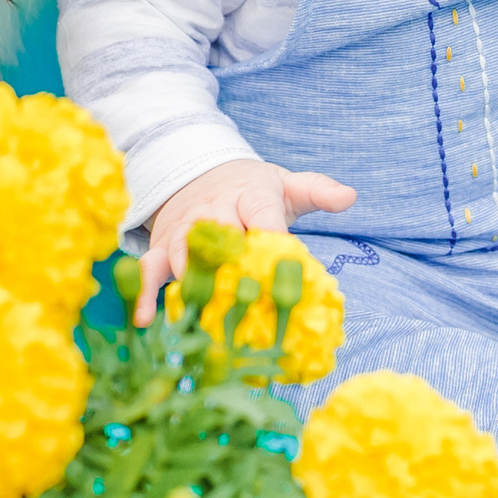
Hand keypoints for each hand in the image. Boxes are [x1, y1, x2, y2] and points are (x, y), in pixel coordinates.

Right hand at [132, 158, 355, 323]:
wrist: (197, 174)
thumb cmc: (251, 189)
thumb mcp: (286, 184)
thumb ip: (317, 191)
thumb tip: (350, 196)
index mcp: (250, 195)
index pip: (263, 213)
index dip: (271, 236)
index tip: (283, 266)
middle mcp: (214, 211)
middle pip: (221, 239)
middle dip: (231, 271)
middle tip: (244, 305)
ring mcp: (185, 229)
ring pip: (185, 257)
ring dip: (195, 289)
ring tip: (206, 323)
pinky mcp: (163, 247)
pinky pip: (151, 268)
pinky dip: (146, 292)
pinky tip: (146, 320)